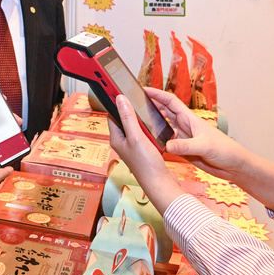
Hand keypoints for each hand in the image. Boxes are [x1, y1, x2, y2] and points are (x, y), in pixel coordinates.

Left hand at [107, 93, 185, 211]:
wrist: (160, 184)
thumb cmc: (146, 164)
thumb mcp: (136, 137)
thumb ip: (128, 118)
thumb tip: (119, 98)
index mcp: (117, 139)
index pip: (112, 116)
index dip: (115, 103)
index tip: (120, 90)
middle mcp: (123, 142)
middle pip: (124, 120)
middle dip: (130, 109)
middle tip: (137, 97)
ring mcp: (134, 147)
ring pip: (135, 127)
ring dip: (141, 118)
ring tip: (148, 108)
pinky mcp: (144, 150)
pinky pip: (144, 134)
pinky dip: (149, 127)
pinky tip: (156, 124)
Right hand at [143, 87, 245, 181]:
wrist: (234, 166)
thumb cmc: (225, 150)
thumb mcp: (204, 146)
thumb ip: (185, 146)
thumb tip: (166, 145)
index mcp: (189, 118)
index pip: (170, 101)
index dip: (157, 94)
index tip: (142, 89)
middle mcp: (184, 126)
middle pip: (164, 111)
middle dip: (150, 105)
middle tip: (133, 103)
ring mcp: (183, 137)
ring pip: (163, 126)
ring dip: (152, 122)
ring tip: (136, 120)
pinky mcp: (183, 149)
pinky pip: (166, 142)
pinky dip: (157, 140)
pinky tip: (148, 142)